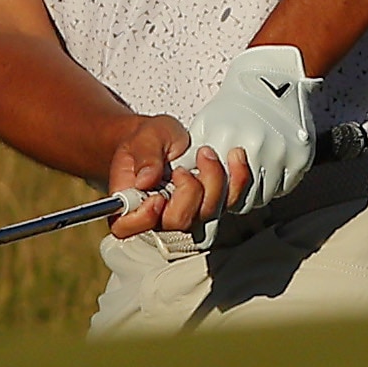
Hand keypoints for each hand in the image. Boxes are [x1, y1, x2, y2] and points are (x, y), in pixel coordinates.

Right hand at [106, 113, 243, 236]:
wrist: (162, 140)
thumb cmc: (147, 141)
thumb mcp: (142, 139)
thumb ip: (144, 157)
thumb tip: (145, 180)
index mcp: (130, 203)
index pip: (128, 227)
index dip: (145, 219)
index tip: (157, 198)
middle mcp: (159, 216)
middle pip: (179, 222)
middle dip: (190, 191)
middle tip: (183, 165)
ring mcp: (189, 214)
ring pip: (209, 214)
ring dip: (215, 180)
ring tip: (206, 153)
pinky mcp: (211, 205)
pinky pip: (232, 202)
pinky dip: (239, 179)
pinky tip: (235, 158)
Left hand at [183, 44, 318, 216]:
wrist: (274, 76)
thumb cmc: (238, 99)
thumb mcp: (205, 122)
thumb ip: (193, 155)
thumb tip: (185, 179)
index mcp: (225, 138)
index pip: (214, 188)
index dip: (213, 191)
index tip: (213, 186)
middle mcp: (254, 147)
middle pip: (240, 198)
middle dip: (234, 194)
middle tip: (232, 182)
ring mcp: (279, 153)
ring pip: (263, 197)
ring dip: (254, 191)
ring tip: (249, 172)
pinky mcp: (299, 157)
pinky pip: (284, 188)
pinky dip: (275, 184)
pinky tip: (267, 167)